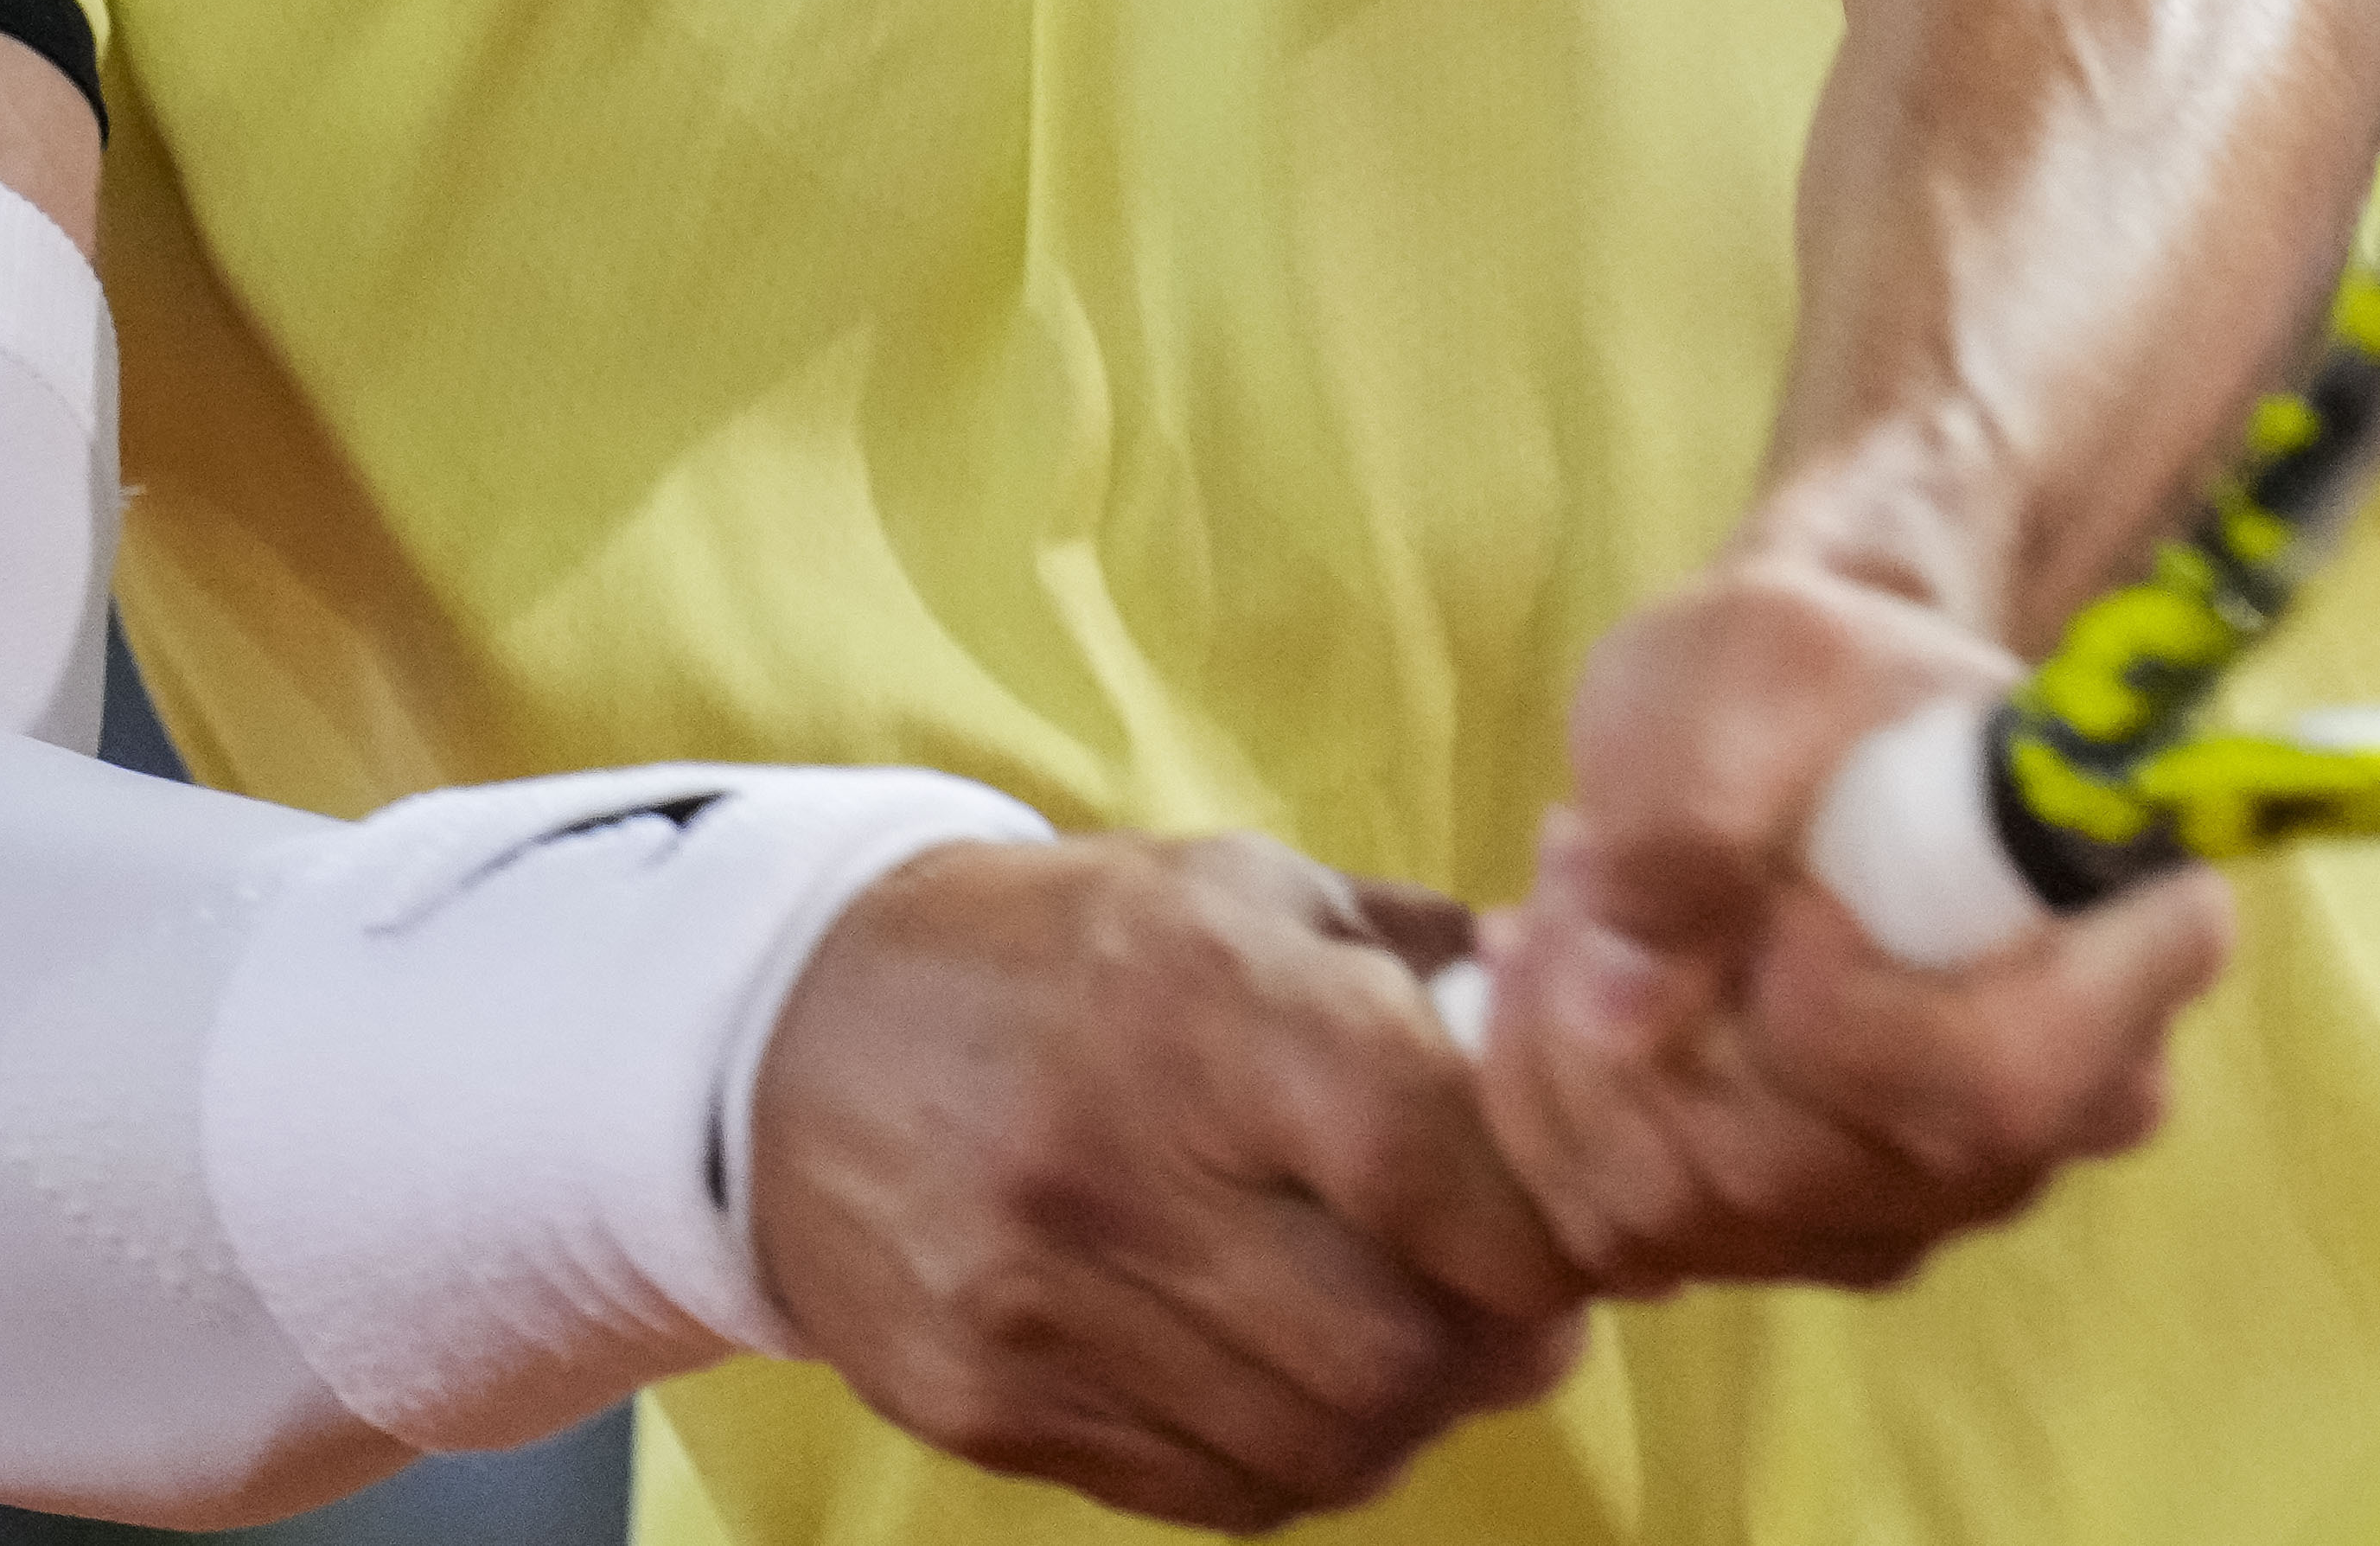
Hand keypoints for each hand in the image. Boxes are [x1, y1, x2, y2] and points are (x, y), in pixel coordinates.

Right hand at [751, 834, 1590, 1530]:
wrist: (794, 1038)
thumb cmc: (1069, 955)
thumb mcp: (1238, 894)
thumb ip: (1421, 963)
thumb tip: (1585, 1019)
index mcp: (1193, 1001)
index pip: (1424, 1162)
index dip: (1541, 1224)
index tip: (1581, 1222)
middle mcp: (1107, 1165)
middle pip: (1390, 1347)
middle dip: (1500, 1343)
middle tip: (1522, 1303)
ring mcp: (1036, 1309)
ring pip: (1321, 1446)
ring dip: (1413, 1410)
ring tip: (1420, 1337)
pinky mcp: (987, 1411)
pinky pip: (1219, 1495)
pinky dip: (1303, 1455)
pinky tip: (1304, 1376)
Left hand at [1470, 556, 2230, 1296]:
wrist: (1780, 713)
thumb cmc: (1805, 668)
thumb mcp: (1755, 653)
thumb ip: (1697, 803)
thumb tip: (1627, 1006)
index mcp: (2135, 941)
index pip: (2002, 1079)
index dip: (1847, 1027)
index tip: (1766, 903)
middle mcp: (2070, 1103)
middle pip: (1824, 1165)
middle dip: (1656, 1020)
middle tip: (1585, 856)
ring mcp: (1951, 1186)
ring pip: (1713, 1208)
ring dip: (1584, 1051)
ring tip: (1573, 894)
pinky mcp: (1830, 1229)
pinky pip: (1654, 1235)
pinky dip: (1560, 1108)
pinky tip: (1567, 981)